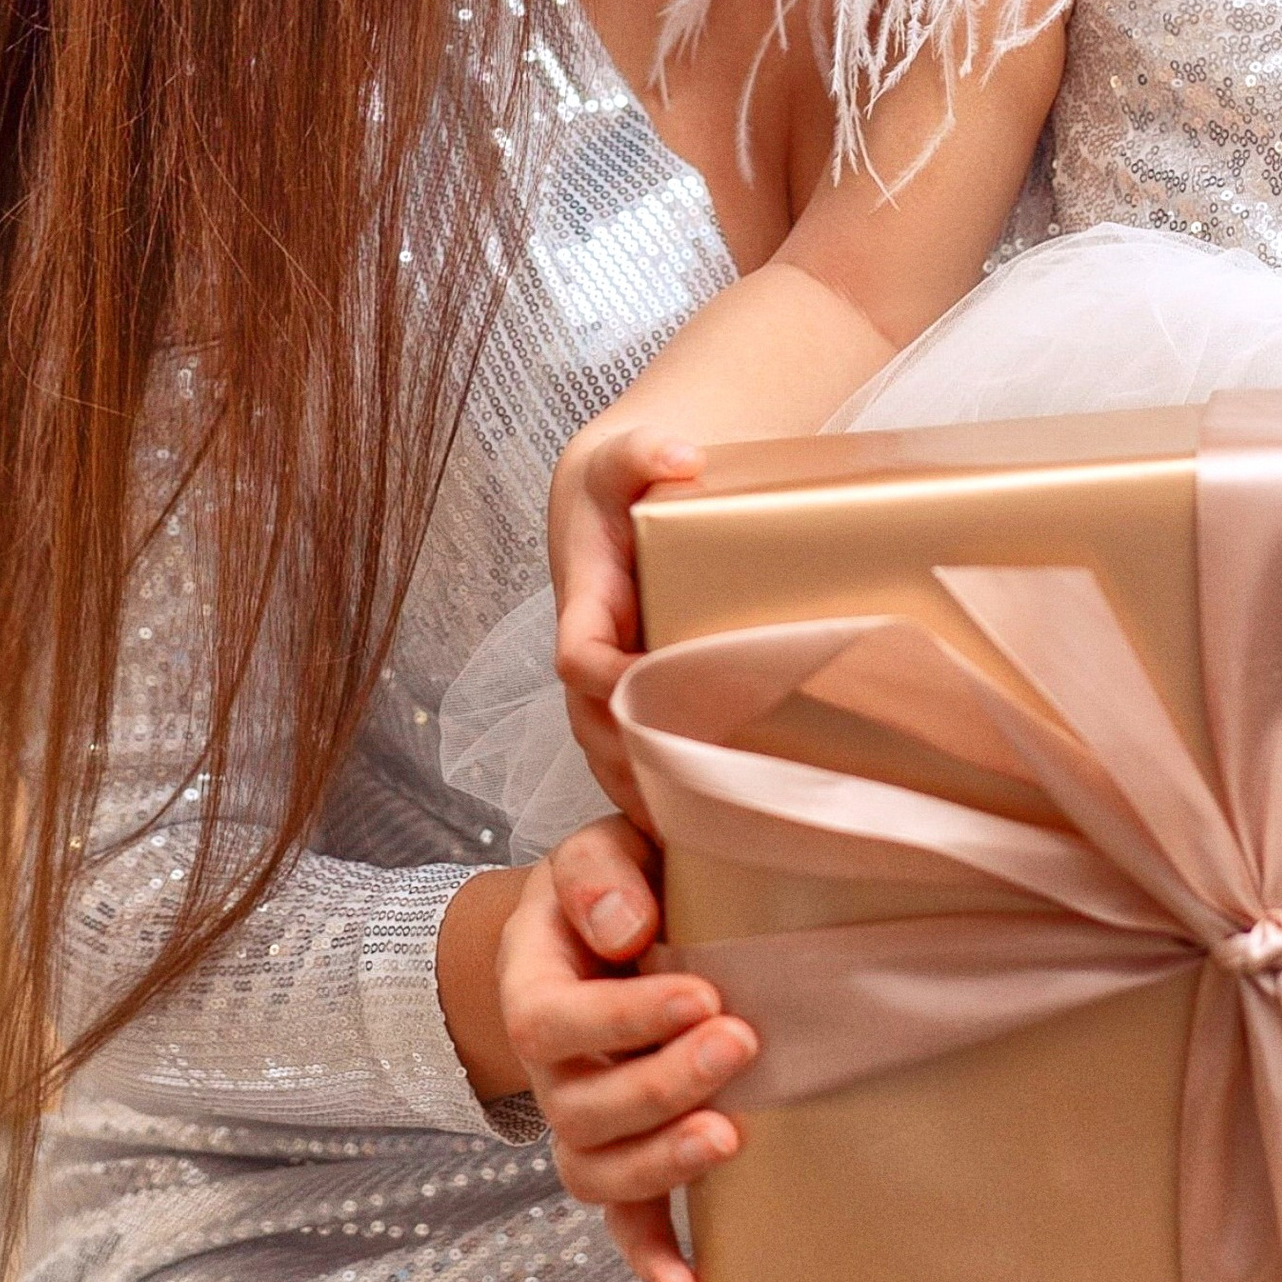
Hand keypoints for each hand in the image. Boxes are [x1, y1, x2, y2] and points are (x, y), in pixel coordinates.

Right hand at [496, 812, 758, 1281]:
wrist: (603, 928)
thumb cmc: (611, 887)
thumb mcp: (599, 850)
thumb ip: (603, 873)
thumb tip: (624, 927)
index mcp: (532, 987)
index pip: (555, 1021)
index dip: (625, 1019)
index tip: (704, 994)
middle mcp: (549, 1070)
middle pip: (581, 1109)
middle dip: (662, 1086)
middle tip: (739, 1045)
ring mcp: (583, 1122)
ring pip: (597, 1173)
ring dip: (662, 1165)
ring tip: (730, 1138)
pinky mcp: (623, 1157)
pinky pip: (624, 1222)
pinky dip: (652, 1259)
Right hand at [549, 425, 700, 817]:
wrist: (616, 493)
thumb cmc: (624, 476)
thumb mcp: (628, 453)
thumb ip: (646, 448)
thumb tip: (678, 455)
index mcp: (582, 604)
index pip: (580, 659)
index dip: (611, 684)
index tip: (658, 696)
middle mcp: (586, 656)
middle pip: (595, 727)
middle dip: (637, 763)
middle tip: (696, 796)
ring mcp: (602, 686)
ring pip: (610, 756)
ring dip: (647, 794)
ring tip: (701, 833)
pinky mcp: (627, 701)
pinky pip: (631, 760)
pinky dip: (658, 796)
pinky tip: (702, 831)